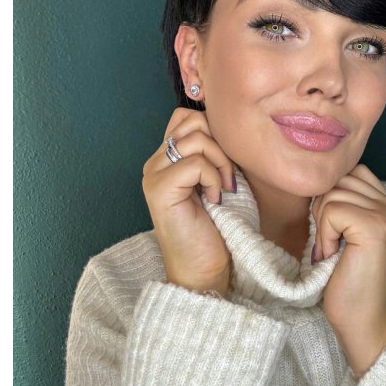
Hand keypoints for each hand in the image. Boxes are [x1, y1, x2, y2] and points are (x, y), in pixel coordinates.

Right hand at [142, 108, 237, 296]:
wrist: (205, 269)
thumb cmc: (216, 228)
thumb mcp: (217, 180)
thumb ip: (213, 152)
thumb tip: (232, 126)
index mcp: (167, 158)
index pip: (187, 116)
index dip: (214, 131)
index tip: (226, 164)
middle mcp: (154, 162)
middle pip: (192, 120)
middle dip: (221, 144)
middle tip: (228, 176)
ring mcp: (153, 174)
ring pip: (196, 139)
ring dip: (220, 162)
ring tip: (223, 189)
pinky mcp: (159, 189)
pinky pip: (195, 163)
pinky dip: (213, 179)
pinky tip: (215, 200)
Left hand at [312, 164, 385, 377]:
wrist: (363, 321)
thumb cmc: (348, 282)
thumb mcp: (345, 233)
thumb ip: (342, 203)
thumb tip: (314, 179)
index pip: (350, 172)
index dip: (330, 197)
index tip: (334, 232)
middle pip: (338, 179)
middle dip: (323, 211)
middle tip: (332, 244)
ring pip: (331, 194)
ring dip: (322, 225)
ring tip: (334, 252)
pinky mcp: (374, 227)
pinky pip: (330, 210)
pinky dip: (324, 235)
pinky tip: (333, 256)